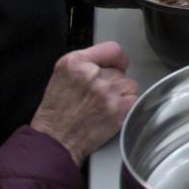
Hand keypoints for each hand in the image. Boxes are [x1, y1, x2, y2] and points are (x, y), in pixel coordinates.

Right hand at [29, 41, 137, 165]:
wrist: (55, 140)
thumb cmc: (56, 111)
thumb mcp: (62, 74)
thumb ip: (85, 61)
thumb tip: (110, 59)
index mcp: (76, 62)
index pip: (112, 49)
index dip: (116, 59)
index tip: (116, 65)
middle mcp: (91, 74)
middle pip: (120, 70)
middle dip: (112, 82)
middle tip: (97, 96)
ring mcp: (106, 92)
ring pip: (129, 85)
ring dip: (121, 95)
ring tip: (103, 105)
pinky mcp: (117, 109)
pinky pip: (133, 100)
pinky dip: (126, 107)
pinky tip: (111, 113)